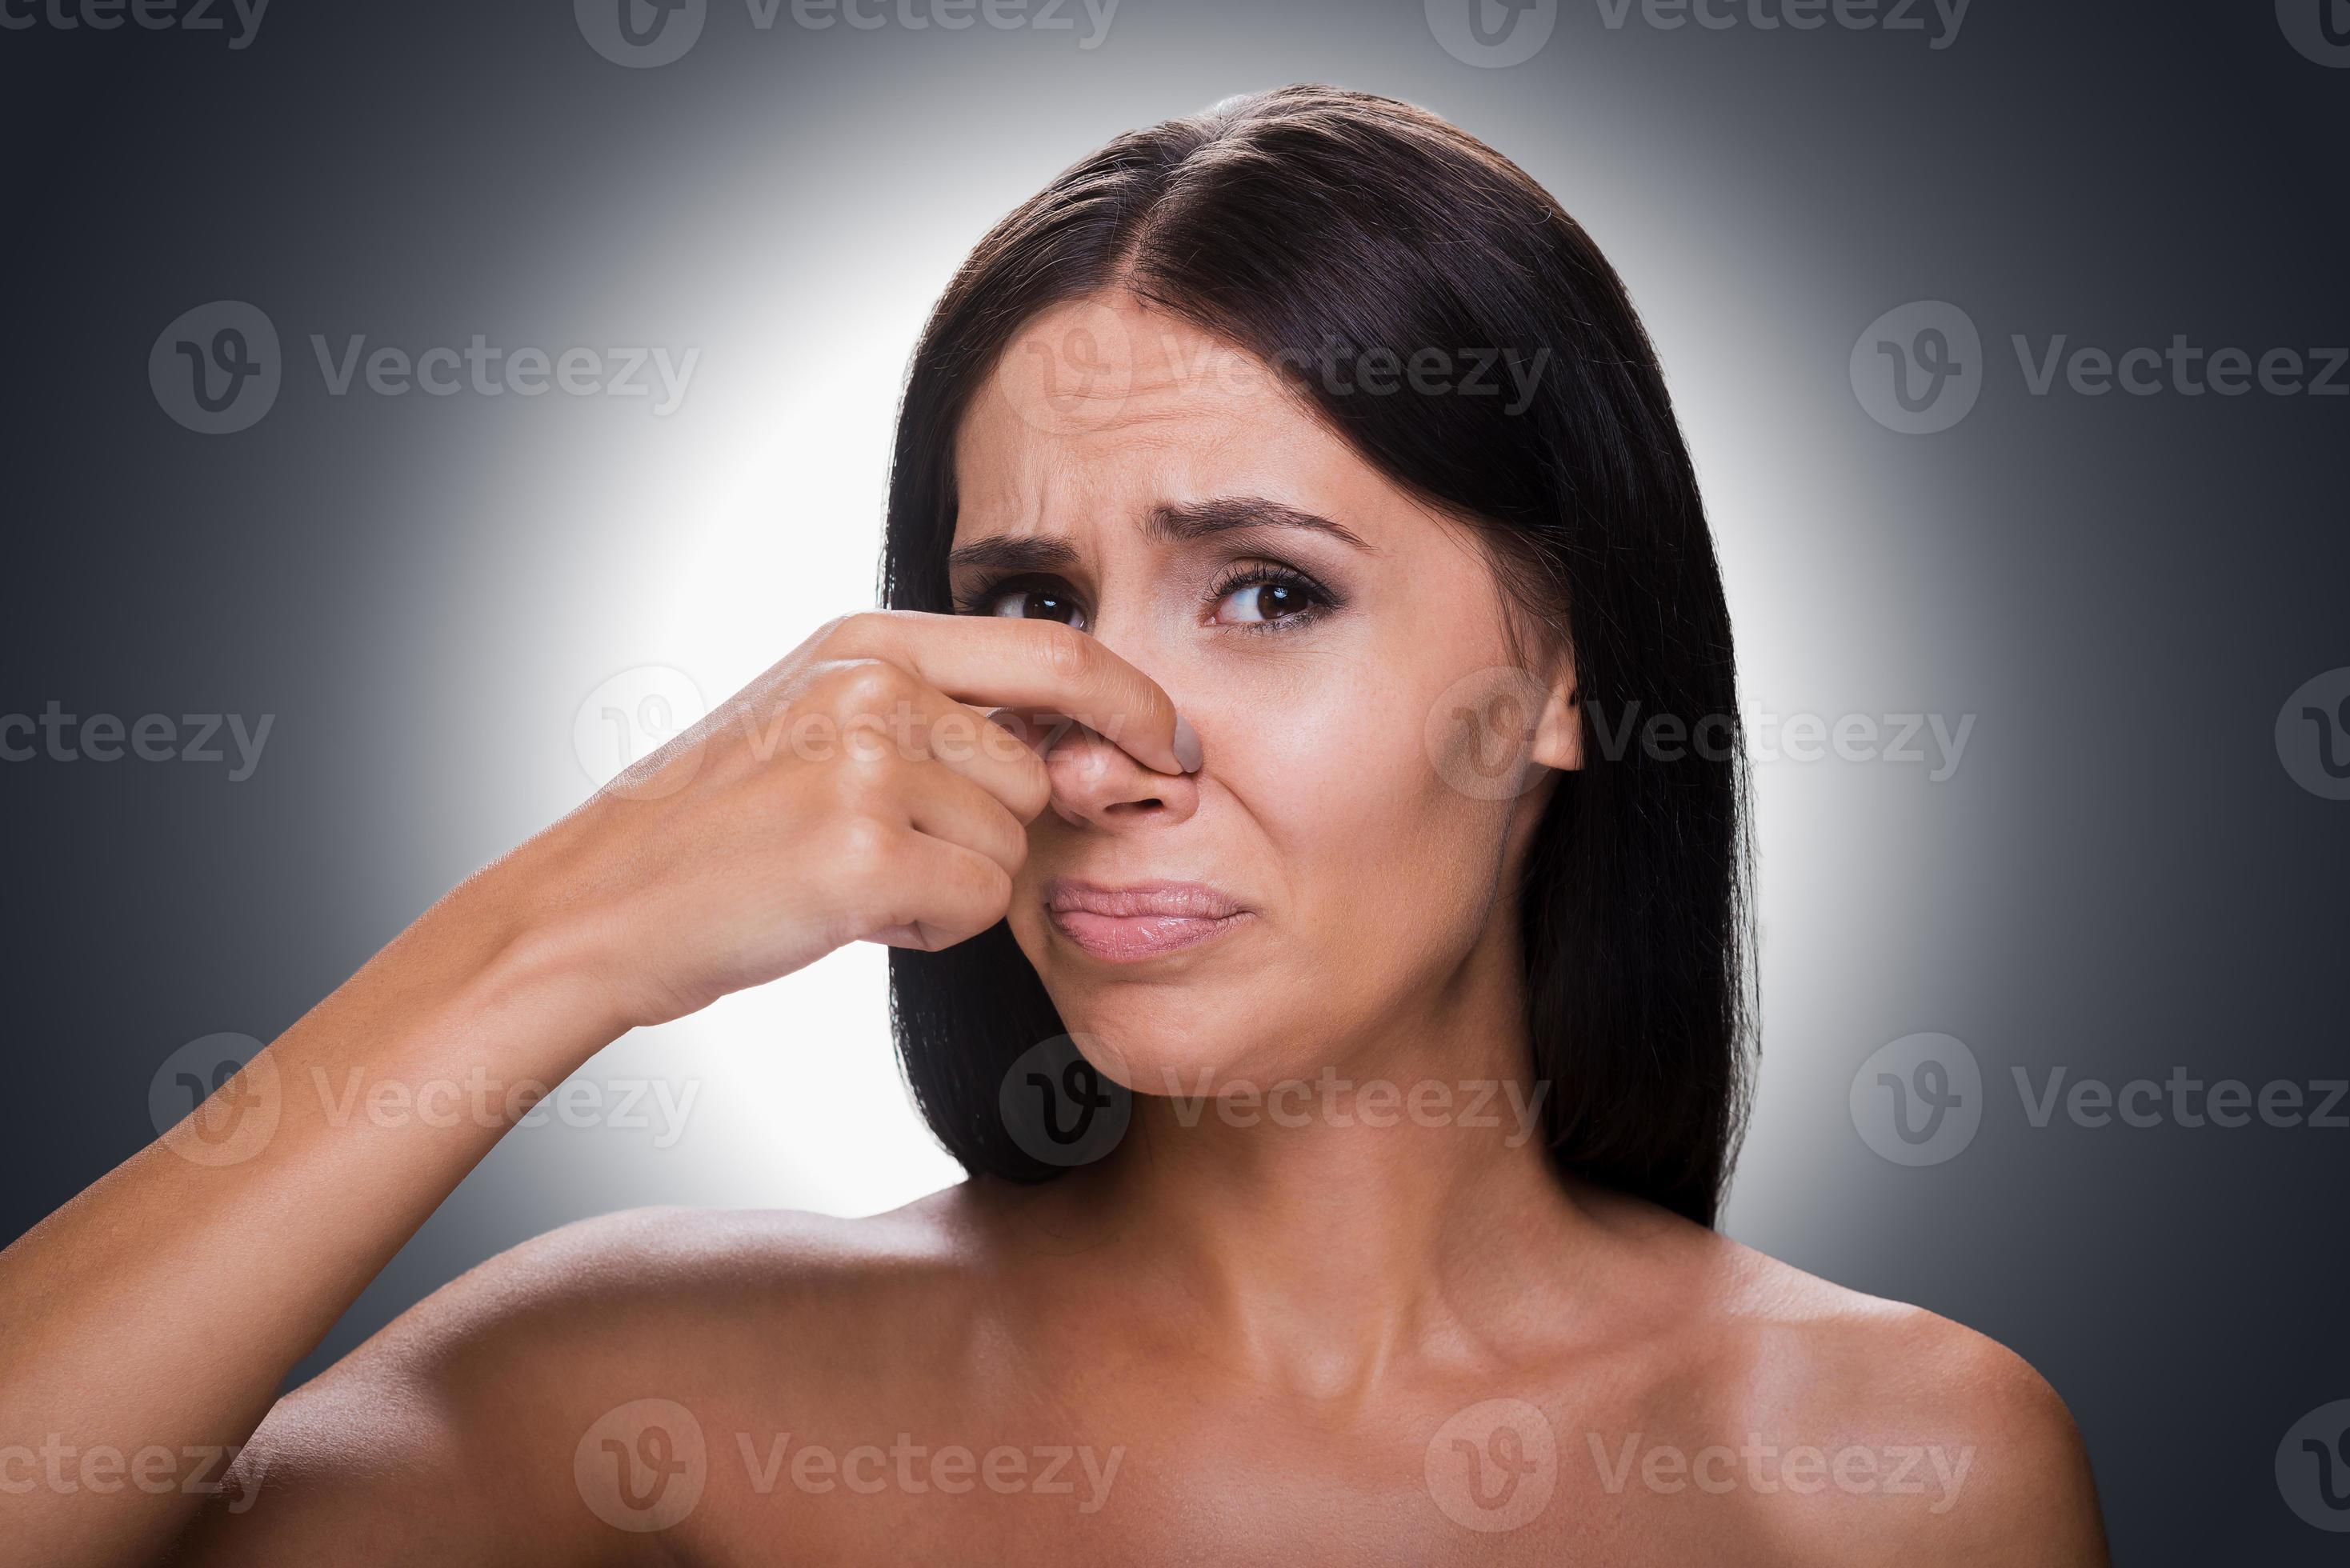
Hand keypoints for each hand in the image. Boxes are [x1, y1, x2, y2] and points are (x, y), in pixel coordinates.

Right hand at [495, 610, 1195, 1030]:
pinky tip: (844, 912)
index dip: (1134, 701)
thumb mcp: (814, 722)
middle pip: (1035, 773)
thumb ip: (934, 711)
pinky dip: (928, 926)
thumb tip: (1080, 741)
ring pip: (1011, 847)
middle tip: (885, 849)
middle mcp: (874, 685)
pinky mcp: (863, 851)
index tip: (1172, 745)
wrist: (597, 908)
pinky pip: (977, 904)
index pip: (1057, 649)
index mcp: (866, 640)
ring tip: (847, 876)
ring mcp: (867, 763)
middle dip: (992, 832)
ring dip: (952, 883)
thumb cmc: (712, 831)